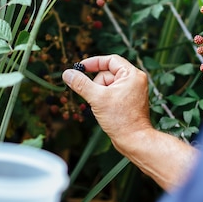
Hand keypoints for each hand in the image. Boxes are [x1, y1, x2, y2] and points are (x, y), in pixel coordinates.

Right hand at [63, 54, 199, 190]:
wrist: (134, 141)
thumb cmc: (121, 119)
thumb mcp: (97, 98)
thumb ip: (81, 84)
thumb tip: (67, 74)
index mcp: (132, 74)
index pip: (110, 60)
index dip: (94, 62)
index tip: (80, 68)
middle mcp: (135, 80)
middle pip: (107, 73)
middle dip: (97, 85)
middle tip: (96, 98)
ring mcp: (132, 91)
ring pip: (107, 85)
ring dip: (99, 94)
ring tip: (102, 108)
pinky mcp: (128, 101)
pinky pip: (111, 94)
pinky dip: (104, 100)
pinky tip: (105, 111)